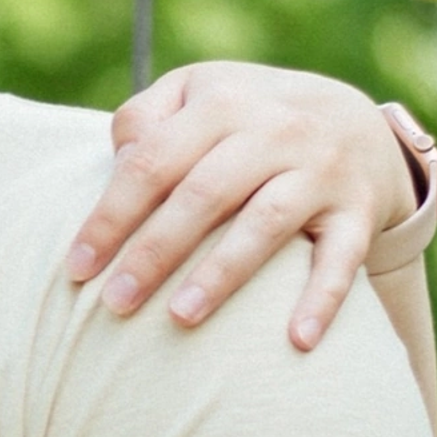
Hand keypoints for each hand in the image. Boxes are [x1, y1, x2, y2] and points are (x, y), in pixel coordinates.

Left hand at [65, 64, 418, 351]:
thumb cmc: (244, 120)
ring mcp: (321, 170)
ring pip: (266, 223)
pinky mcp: (359, 210)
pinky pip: (342, 258)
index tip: (77, 269)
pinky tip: (295, 342)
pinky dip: (322, 299)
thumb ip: (144, 120)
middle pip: (203, 194)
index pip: (152, 161)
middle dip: (153, 253)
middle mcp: (275, 131)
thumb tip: (117, 162)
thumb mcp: (196, 95)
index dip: (110, 216)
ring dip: (222, 273)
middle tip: (114, 304)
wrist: (358, 120)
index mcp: (222, 103)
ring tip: (180, 318)